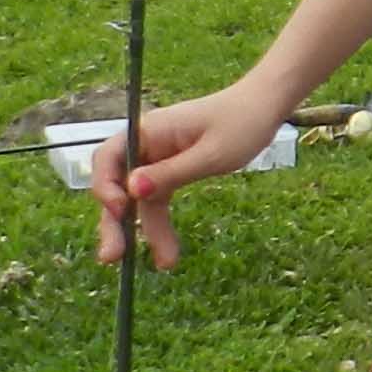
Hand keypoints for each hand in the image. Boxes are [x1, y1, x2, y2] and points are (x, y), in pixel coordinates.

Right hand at [89, 79, 291, 271]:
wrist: (266, 107)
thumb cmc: (242, 122)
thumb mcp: (211, 153)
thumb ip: (171, 172)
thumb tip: (130, 191)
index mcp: (149, 130)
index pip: (108, 157)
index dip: (105, 185)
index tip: (119, 209)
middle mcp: (146, 145)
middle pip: (116, 184)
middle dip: (114, 221)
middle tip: (112, 256)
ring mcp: (157, 159)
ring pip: (137, 200)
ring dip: (141, 231)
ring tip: (162, 264)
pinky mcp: (171, 171)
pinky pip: (156, 200)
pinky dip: (159, 224)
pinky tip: (167, 252)